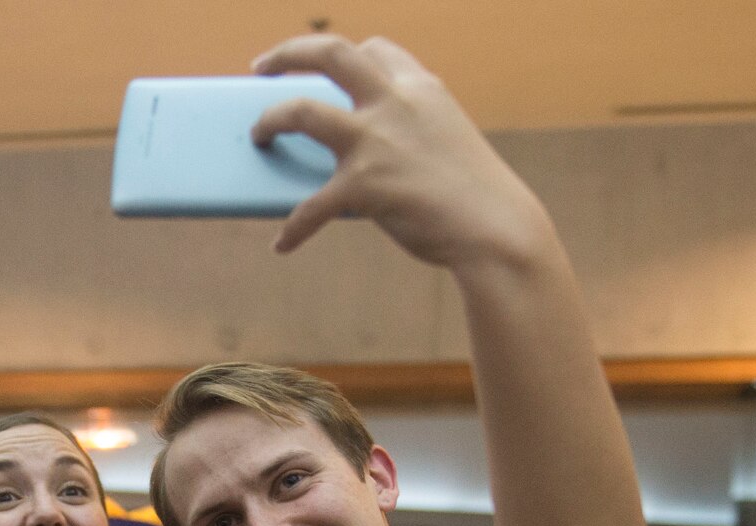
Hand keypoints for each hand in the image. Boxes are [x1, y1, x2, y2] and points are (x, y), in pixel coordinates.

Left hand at [250, 35, 550, 266]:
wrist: (497, 232)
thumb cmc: (477, 198)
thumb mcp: (448, 143)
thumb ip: (411, 132)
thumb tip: (369, 152)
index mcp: (421, 89)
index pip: (376, 50)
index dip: (347, 54)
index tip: (325, 61)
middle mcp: (394, 102)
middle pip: (330, 53)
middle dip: (288, 53)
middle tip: (261, 67)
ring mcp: (376, 141)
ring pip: (301, 111)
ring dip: (270, 120)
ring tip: (258, 134)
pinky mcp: (364, 185)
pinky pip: (311, 206)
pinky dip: (294, 228)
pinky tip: (284, 244)